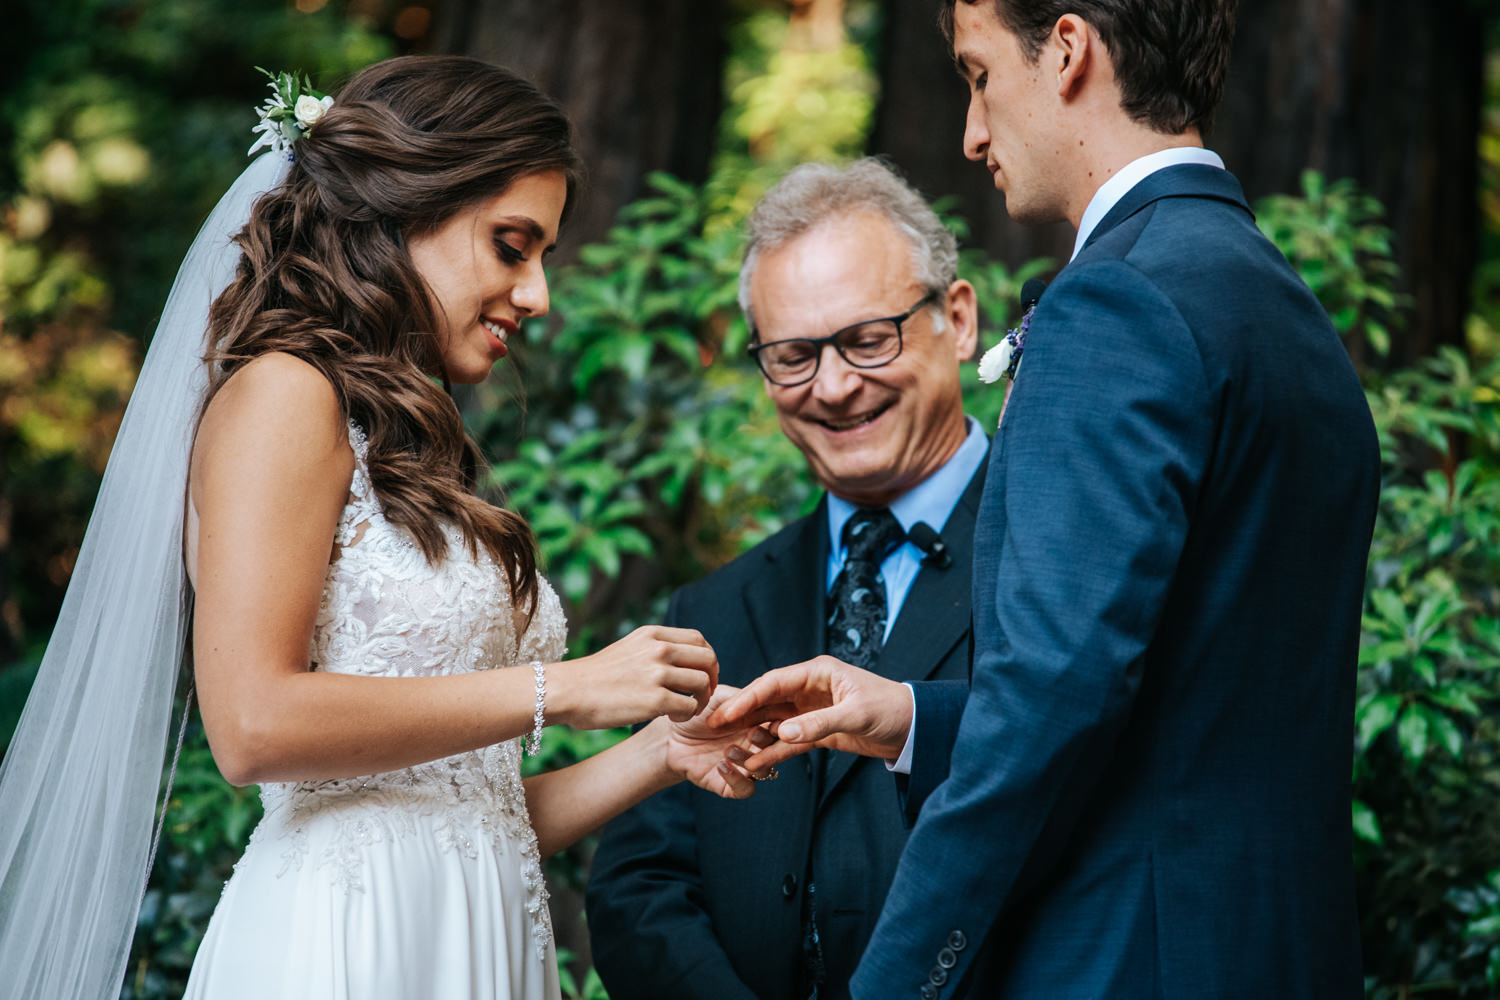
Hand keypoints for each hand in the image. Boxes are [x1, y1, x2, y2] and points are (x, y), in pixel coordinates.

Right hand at [550, 625, 718, 729]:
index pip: (699, 640)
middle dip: (712, 679)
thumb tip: (679, 657)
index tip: (701, 675)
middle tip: (702, 695)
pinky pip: (689, 707)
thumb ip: (653, 648)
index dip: (707, 659)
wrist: (568, 691)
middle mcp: (659, 649)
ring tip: (686, 709)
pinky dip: (687, 715)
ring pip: (703, 683)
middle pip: (708, 659)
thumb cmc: (595, 676)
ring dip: (701, 700)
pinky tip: (673, 718)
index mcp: (653, 635)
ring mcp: (658, 674)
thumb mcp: (628, 648)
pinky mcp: (655, 700)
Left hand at [661, 685, 776, 799]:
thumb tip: (760, 696)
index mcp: (757, 724)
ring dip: (750, 760)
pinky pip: (746, 789)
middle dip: (767, 743)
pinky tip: (720, 765)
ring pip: (764, 770)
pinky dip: (737, 779)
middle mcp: (754, 746)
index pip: (778, 726)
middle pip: (776, 750)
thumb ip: (740, 697)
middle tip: (752, 734)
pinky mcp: (730, 785)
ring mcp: (743, 766)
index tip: (767, 718)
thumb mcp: (718, 698)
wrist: (670, 737)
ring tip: (728, 750)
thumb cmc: (696, 714)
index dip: (777, 723)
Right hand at [708, 655, 912, 771]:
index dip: (747, 697)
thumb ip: (818, 724)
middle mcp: (811, 688)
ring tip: (728, 748)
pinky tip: (755, 763)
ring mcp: (812, 710)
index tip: (724, 711)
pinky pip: (790, 741)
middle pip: (768, 701)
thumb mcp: (856, 715)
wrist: (914, 728)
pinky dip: (774, 752)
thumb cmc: (890, 709)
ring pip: (774, 722)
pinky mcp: (819, 731)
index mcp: (817, 672)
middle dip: (741, 714)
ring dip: (754, 734)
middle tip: (713, 727)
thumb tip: (782, 733)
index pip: (773, 682)